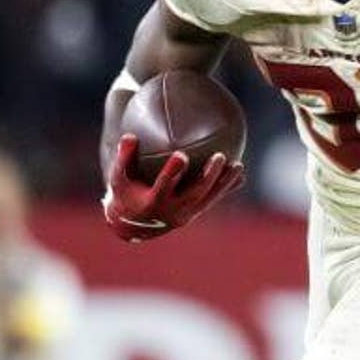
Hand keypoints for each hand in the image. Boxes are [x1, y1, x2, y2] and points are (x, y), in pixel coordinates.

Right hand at [101, 133, 245, 241]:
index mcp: (152, 202)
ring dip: (223, 183)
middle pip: (193, 194)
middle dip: (208, 177)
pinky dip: (225, 188)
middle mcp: (171, 211)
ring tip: (238, 166)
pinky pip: (211, 200)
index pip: (163, 186)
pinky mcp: (193, 213)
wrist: (134, 224)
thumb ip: (124, 157)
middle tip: (219, 157)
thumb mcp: (119, 176)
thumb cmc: (126, 192)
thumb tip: (129, 135)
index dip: (173, 172)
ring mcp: (185, 214)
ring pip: (207, 199)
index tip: (181, 154)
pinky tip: (240, 174)